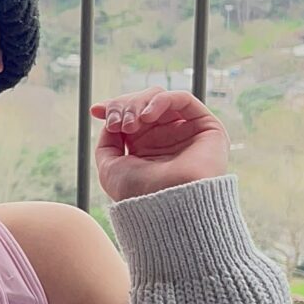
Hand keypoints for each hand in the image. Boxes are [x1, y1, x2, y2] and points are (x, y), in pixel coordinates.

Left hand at [89, 86, 229, 201]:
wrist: (166, 206)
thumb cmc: (137, 192)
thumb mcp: (109, 165)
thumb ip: (108, 140)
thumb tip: (110, 118)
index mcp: (145, 146)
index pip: (130, 113)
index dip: (113, 107)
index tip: (97, 111)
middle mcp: (166, 137)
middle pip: (142, 102)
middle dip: (124, 106)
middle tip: (118, 124)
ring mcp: (185, 131)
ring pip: (159, 98)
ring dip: (139, 104)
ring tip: (131, 124)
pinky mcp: (206, 127)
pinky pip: (182, 99)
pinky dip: (160, 101)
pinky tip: (146, 117)